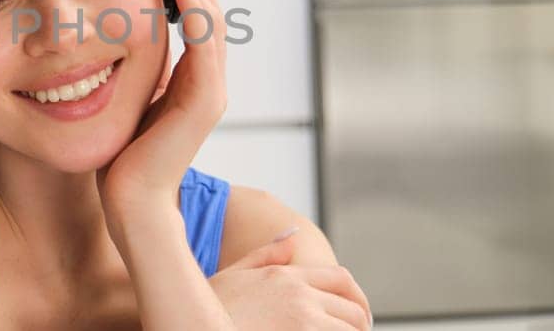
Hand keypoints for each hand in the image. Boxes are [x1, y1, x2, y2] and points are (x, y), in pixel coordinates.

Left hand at [97, 0, 227, 211]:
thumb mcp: (124, 98)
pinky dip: (190, 2)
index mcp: (191, 78)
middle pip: (206, 6)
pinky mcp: (205, 97)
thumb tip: (103, 40)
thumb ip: (129, 71)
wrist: (130, 201)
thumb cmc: (120, 157)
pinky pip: (205, 37)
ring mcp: (211, 87)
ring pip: (209, 14)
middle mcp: (207, 79)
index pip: (193, 15)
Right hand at [210, 229, 372, 329]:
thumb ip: (268, 254)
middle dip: (359, 323)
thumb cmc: (210, 306)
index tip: (359, 315)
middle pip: (352, 308)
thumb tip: (293, 233)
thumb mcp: (236, 273)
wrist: (194, 324)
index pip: (342, 279)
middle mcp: (300, 296)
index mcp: (287, 276)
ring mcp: (302, 321)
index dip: (357, 298)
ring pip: (348, 329)